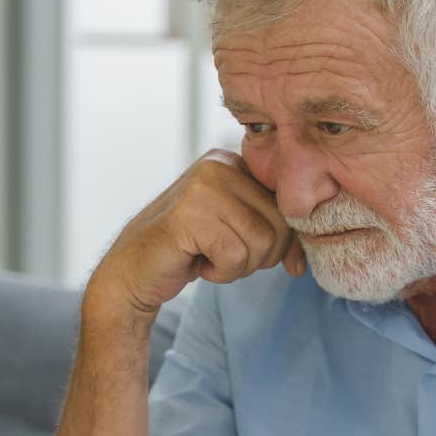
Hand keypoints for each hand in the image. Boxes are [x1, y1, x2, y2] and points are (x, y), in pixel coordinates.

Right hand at [87, 149, 306, 316]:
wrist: (133, 271)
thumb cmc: (191, 250)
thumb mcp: (239, 232)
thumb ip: (273, 234)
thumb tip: (301, 263)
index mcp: (233, 162)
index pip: (287, 203)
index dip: (284, 240)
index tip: (271, 258)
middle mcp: (218, 166)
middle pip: (279, 223)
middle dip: (260, 256)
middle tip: (227, 258)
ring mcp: (200, 187)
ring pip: (260, 242)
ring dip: (239, 266)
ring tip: (209, 258)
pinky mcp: (186, 215)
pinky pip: (234, 255)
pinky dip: (221, 273)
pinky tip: (197, 263)